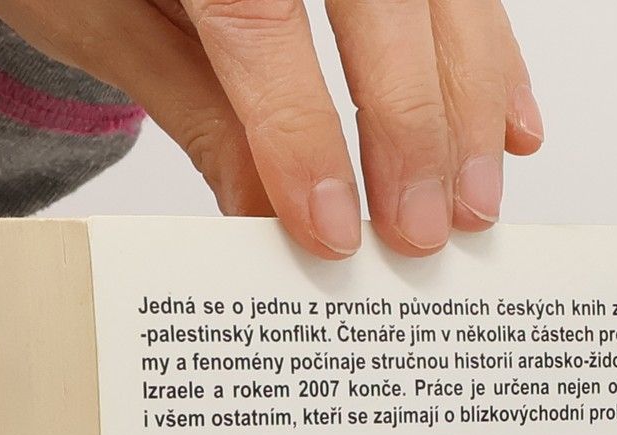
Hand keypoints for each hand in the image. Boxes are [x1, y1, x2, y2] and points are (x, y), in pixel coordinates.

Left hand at [0, 0, 543, 256]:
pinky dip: (490, 54)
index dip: (303, 131)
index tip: (330, 228)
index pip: (261, 16)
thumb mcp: (106, 23)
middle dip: (410, 124)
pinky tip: (510, 129)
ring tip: (473, 200)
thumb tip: (272, 221)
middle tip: (419, 231)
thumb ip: (197, 111)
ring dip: (471, 98)